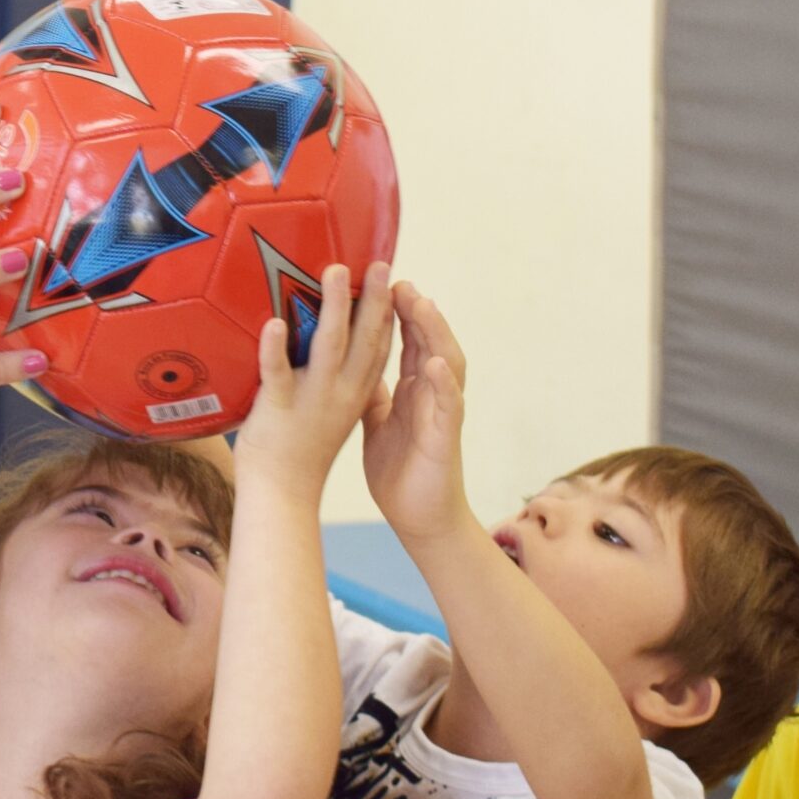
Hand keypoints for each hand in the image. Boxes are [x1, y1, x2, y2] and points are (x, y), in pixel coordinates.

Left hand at [235, 261, 394, 493]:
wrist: (282, 494)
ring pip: (329, 346)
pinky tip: (273, 323)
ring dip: (333, 307)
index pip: (382, 348)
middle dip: (376, 300)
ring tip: (335, 270)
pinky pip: (277, 372)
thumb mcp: (335, 413)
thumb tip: (337, 348)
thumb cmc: (303, 450)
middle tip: (381, 265)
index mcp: (358, 394)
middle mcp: (343, 393)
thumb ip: (341, 382)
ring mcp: (314, 400)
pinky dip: (275, 347)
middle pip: (367, 340)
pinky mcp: (279, 407)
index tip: (398, 280)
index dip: (391, 314)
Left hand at [359, 283, 471, 540]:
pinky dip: (443, 382)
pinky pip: (449, 404)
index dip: (398, 310)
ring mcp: (442, 412)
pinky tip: (433, 362)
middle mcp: (431, 394)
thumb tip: (350, 360)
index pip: (409, 339)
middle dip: (417, 309)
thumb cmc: (399, 470)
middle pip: (429, 340)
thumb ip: (371, 390)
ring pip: (446, 361)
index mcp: (413, 389)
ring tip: (420, 303)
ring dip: (435, 332)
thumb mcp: (377, 420)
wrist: (419, 519)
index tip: (381, 280)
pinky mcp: (446, 438)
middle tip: (399, 279)